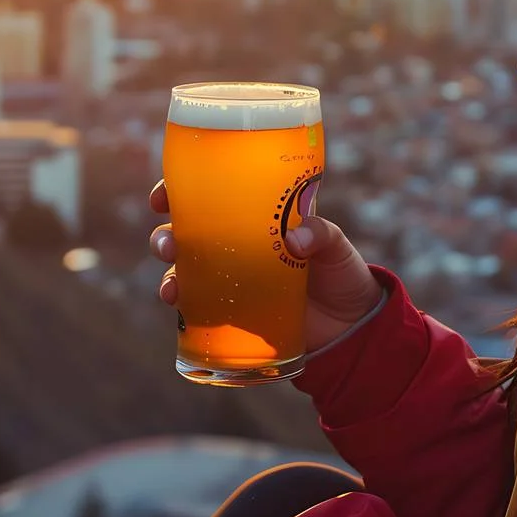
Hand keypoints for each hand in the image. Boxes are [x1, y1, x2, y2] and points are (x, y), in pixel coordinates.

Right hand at [149, 180, 384, 352]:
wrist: (352, 326)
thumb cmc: (343, 274)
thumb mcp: (337, 247)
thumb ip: (323, 235)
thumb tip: (295, 240)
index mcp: (257, 217)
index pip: (211, 195)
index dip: (180, 190)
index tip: (164, 194)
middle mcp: (237, 245)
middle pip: (187, 232)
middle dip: (165, 234)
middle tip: (167, 243)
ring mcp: (232, 279)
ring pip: (185, 270)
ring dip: (168, 273)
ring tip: (170, 285)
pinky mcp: (234, 311)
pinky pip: (198, 306)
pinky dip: (182, 304)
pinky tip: (177, 305)